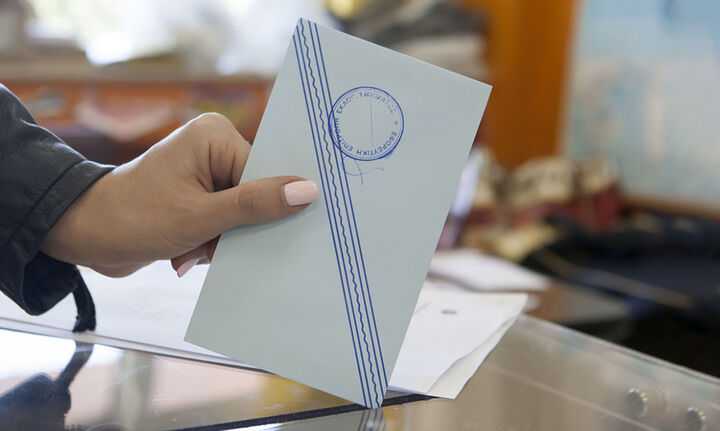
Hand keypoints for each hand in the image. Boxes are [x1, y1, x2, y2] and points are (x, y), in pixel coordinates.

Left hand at [42, 113, 318, 276]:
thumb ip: (256, 204)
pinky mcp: (198, 192)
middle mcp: (213, 146)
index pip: (265, 173)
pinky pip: (227, 220)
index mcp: (215, 135)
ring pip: (243, 213)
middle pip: (256, 194)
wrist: (85, 236)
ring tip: (191, 248)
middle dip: (238, 228)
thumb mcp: (202, 216)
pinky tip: (188, 250)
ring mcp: (205, 170)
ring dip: (222, 240)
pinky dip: (213, 241)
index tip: (271, 234)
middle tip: (213, 245)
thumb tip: (308, 191)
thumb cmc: (136, 219)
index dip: (268, 207)